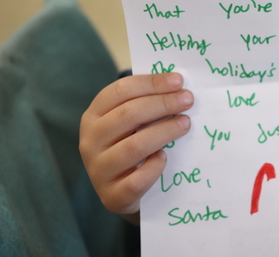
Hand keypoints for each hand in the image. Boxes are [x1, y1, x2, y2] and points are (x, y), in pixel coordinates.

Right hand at [79, 73, 193, 221]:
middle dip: (163, 104)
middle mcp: (90, 142)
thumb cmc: (131, 144)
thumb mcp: (132, 123)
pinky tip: (165, 157)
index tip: (179, 81)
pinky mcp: (111, 196)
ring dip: (165, 131)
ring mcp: (98, 170)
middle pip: (128, 115)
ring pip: (134, 146)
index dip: (151, 83)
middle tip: (188, 100)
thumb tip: (178, 86)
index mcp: (93, 116)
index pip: (120, 91)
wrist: (122, 192)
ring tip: (185, 124)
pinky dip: (154, 166)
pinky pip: (137, 180)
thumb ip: (146, 103)